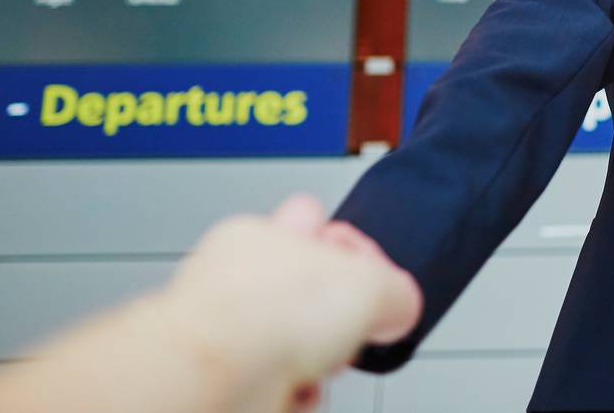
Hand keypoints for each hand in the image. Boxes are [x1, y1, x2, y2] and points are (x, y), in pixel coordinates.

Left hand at [153, 196, 421, 412]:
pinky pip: (273, 386)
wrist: (215, 377)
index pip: (313, 218)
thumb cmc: (264, 314)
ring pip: (289, 345)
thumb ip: (396, 291)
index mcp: (264, 233)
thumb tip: (398, 309)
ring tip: (319, 367)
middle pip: (304, 292)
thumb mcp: (374, 285)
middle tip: (345, 326)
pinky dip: (292, 396)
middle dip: (334, 319)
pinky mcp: (223, 378)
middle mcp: (238, 278)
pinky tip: (294, 392)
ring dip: (315, 364)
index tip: (368, 270)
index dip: (347, 244)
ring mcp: (226, 331)